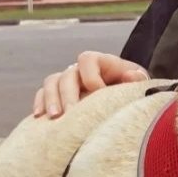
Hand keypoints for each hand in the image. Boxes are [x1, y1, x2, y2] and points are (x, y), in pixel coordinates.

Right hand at [32, 51, 148, 118]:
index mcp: (101, 61)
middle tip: (71, 113)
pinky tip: (39, 117)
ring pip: (51, 82)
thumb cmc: (131, 88)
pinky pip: (42, 93)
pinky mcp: (57, 94)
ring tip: (55, 117)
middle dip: (68, 94)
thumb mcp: (138, 82)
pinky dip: (40, 103)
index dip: (91, 76)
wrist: (122, 97)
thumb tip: (131, 75)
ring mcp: (67, 81)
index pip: (87, 59)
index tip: (99, 94)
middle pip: (67, 74)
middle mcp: (81, 69)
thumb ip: (137, 78)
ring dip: (50, 99)